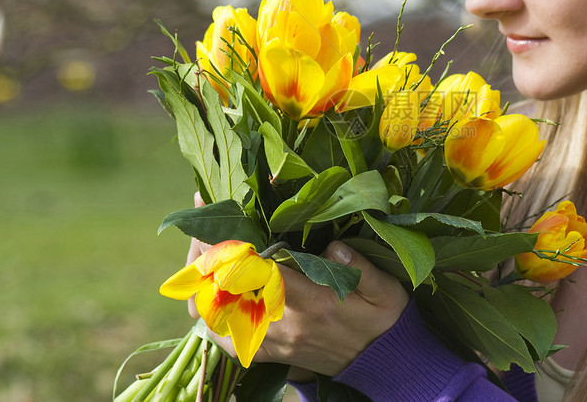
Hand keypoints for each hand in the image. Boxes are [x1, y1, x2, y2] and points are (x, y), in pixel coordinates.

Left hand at [186, 194, 409, 377]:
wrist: (383, 361)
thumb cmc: (383, 318)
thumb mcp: (386, 290)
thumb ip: (360, 268)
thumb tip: (332, 247)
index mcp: (313, 303)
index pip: (260, 275)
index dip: (231, 249)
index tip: (216, 224)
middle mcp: (286, 325)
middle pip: (228, 294)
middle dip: (206, 262)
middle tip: (200, 233)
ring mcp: (275, 342)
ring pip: (219, 318)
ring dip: (203, 287)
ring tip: (201, 256)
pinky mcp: (270, 353)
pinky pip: (226, 341)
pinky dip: (210, 316)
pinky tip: (210, 292)